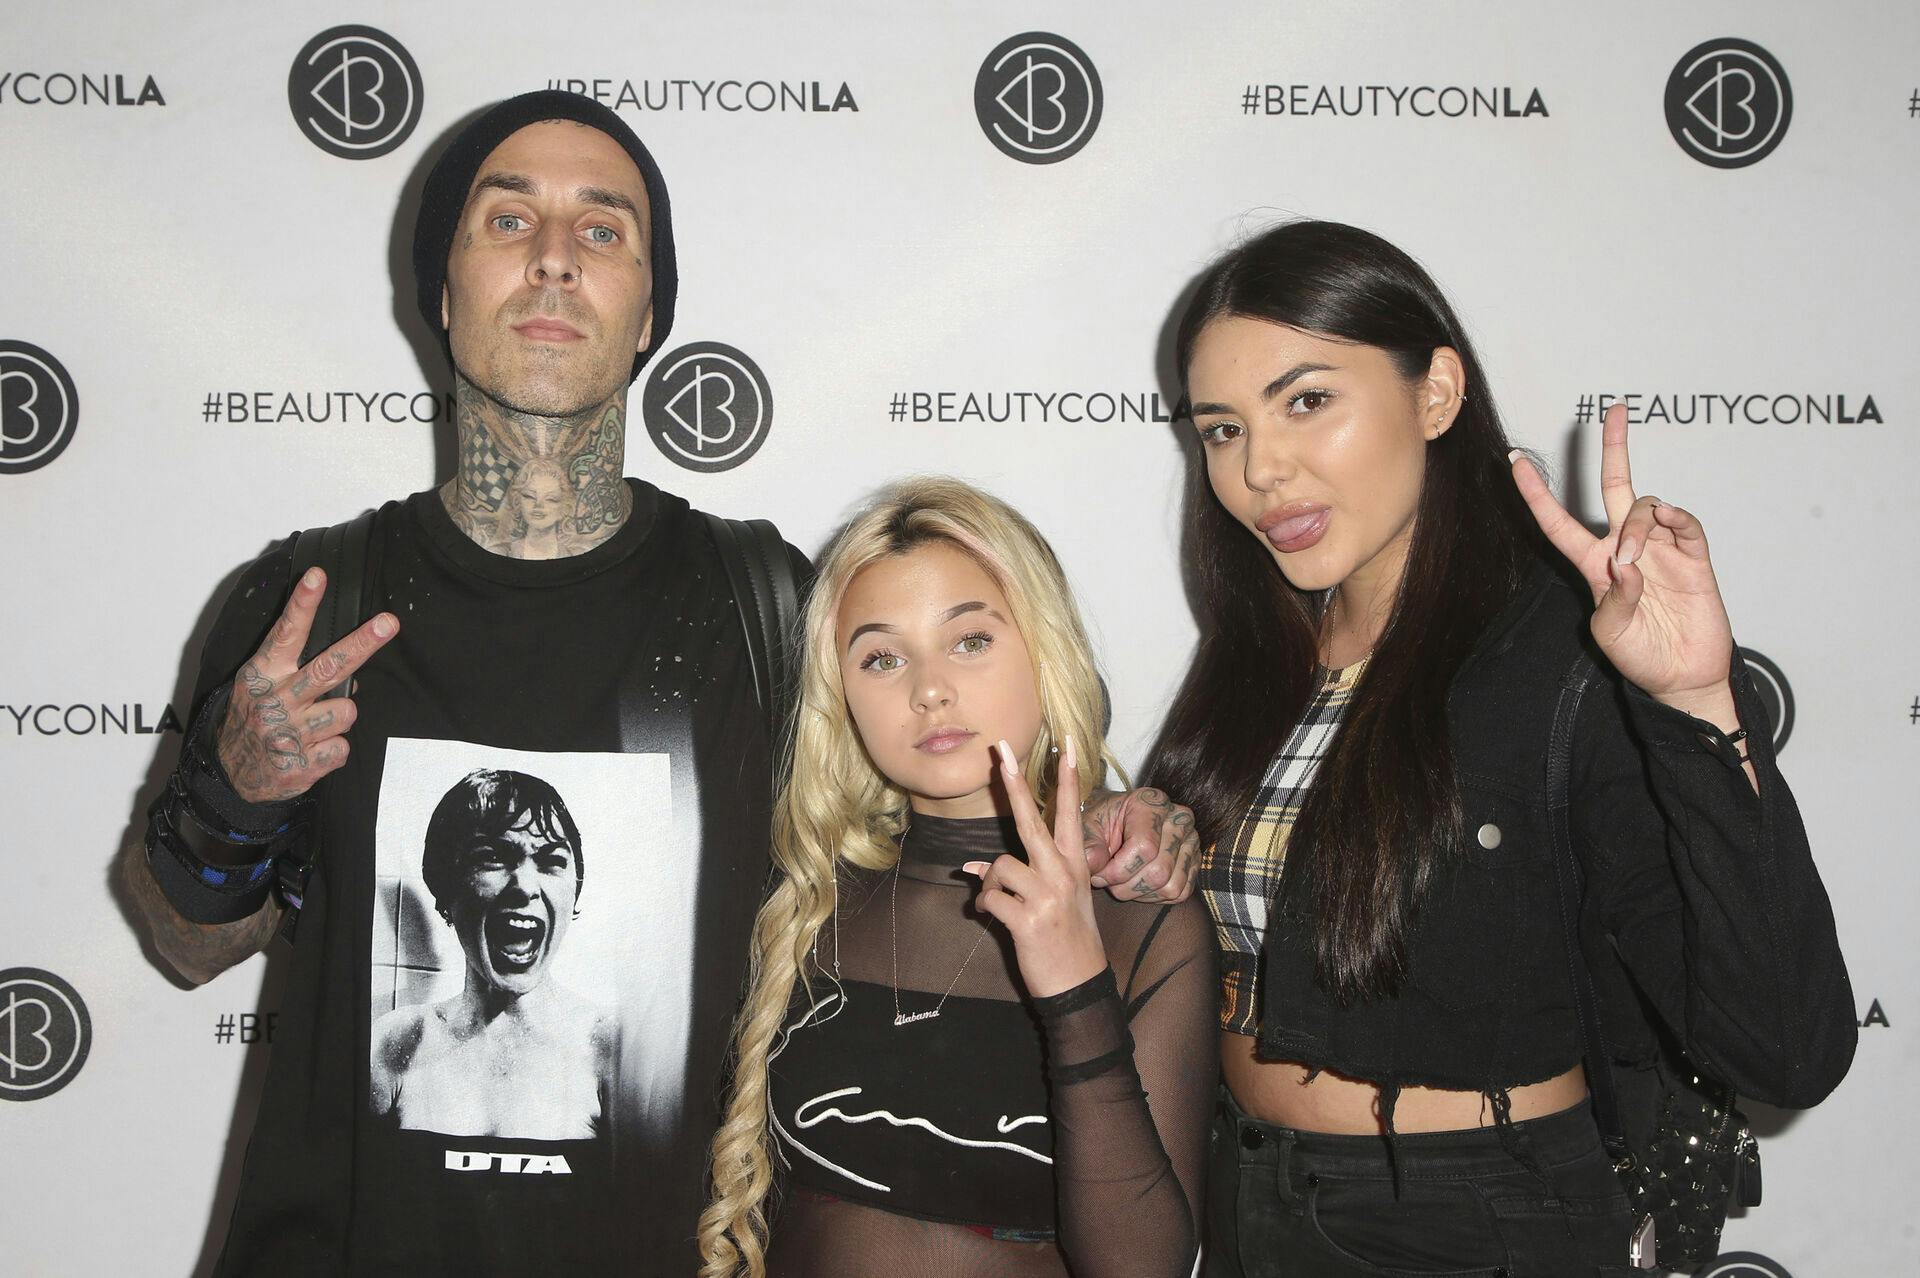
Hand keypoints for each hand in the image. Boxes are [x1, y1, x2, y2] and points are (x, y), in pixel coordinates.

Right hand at [216, 567, 398, 802]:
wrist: (230, 776)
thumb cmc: (254, 722)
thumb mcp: (258, 687)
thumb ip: (296, 672)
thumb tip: (352, 671)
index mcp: (263, 675)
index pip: (285, 633)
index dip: (303, 604)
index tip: (318, 576)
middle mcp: (276, 700)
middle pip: (328, 666)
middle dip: (362, 642)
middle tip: (388, 622)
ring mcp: (289, 733)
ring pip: (347, 710)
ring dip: (340, 717)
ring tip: (316, 726)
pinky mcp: (301, 763)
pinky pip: (343, 747)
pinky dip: (333, 751)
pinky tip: (312, 752)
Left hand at [962, 737, 1108, 998]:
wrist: (1079, 985)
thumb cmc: (1066, 938)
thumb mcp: (1055, 901)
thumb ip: (1019, 877)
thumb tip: (971, 867)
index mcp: (1073, 864)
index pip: (1069, 812)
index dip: (1067, 777)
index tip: (1066, 744)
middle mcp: (1062, 873)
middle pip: (1030, 819)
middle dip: (1014, 782)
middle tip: (1000, 747)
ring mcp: (1047, 895)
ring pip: (999, 866)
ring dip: (991, 884)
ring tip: (1001, 904)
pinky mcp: (1029, 919)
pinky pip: (989, 898)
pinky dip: (984, 907)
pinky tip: (996, 919)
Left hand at [1081, 787, 1197, 903]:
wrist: (1119, 823)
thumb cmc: (1103, 822)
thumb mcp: (1088, 825)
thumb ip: (1087, 843)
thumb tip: (1094, 863)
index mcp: (1152, 803)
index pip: (1144, 847)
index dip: (1118, 870)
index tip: (1099, 875)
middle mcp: (1179, 818)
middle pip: (1159, 871)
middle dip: (1126, 886)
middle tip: (1108, 882)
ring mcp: (1191, 840)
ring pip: (1170, 886)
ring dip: (1140, 894)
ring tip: (1122, 883)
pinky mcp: (1194, 861)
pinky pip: (1180, 893)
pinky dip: (1156, 897)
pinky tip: (1138, 886)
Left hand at [1510, 403, 1733, 706]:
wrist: (1684, 677)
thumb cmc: (1641, 656)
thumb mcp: (1610, 633)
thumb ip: (1614, 598)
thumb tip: (1626, 562)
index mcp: (1594, 564)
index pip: (1558, 522)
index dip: (1536, 493)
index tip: (1515, 460)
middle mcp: (1625, 547)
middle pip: (1616, 487)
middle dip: (1614, 448)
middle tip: (1614, 411)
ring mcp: (1661, 547)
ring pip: (1644, 505)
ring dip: (1637, 525)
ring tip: (1635, 558)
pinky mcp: (1693, 555)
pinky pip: (1683, 521)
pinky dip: (1672, 518)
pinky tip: (1664, 527)